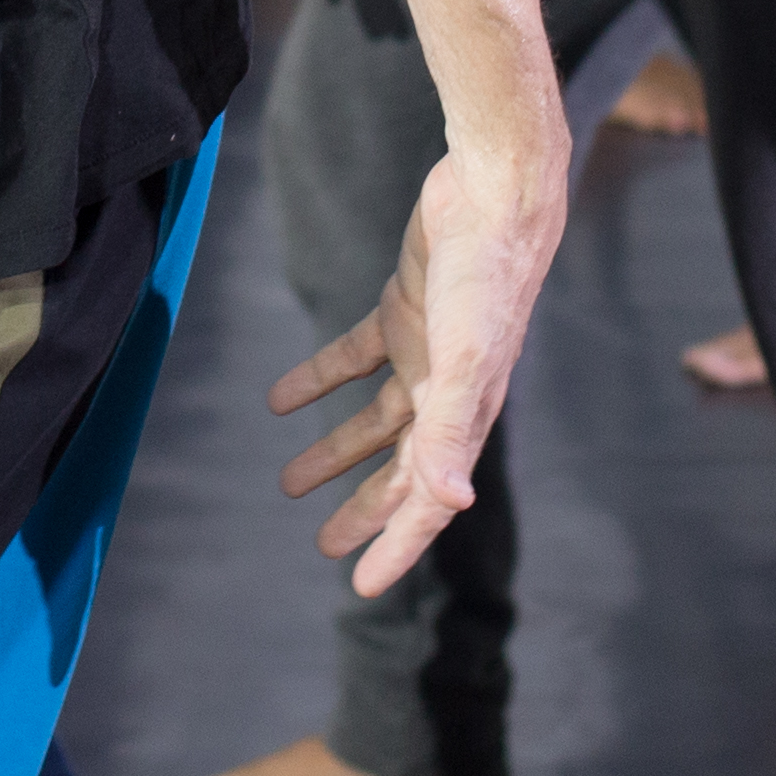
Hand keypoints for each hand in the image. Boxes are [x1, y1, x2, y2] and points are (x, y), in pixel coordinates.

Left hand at [269, 139, 563, 596]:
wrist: (495, 190)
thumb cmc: (485, 275)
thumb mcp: (461, 359)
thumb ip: (450, 430)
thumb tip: (450, 502)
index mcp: (465, 413)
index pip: (429, 498)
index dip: (398, 544)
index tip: (362, 585)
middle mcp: (448, 390)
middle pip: (403, 468)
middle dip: (366, 509)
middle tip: (325, 548)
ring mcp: (427, 350)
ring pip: (378, 418)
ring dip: (336, 449)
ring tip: (290, 482)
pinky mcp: (406, 309)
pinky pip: (356, 356)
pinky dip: (319, 378)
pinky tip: (279, 398)